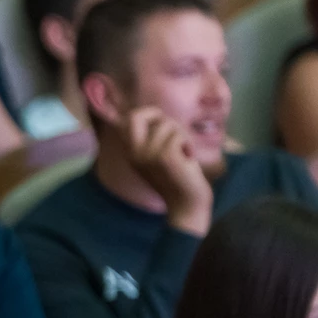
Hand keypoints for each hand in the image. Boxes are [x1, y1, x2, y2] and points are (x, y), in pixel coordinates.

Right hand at [124, 107, 213, 234]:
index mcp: (130, 152)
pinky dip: (189, 144)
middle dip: (161, 118)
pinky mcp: (165, 157)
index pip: (128, 119)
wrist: (186, 203)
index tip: (162, 124)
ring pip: (168, 125)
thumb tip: (155, 114)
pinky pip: (179, 135)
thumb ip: (151, 138)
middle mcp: (134, 153)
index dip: (147, 113)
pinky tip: (188, 158)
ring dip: (182, 135)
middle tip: (173, 135)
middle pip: (138, 116)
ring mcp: (147, 155)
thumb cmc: (176, 178)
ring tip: (183, 153)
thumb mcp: (156, 156)